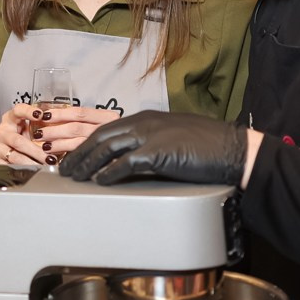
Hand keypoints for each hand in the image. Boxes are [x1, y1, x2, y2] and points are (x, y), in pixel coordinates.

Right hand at [0, 102, 44, 166]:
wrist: (0, 151)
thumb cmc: (18, 137)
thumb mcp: (27, 130)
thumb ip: (40, 129)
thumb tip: (60, 134)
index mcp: (10, 119)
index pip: (18, 111)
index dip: (29, 112)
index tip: (40, 115)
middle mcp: (1, 131)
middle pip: (18, 141)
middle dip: (36, 151)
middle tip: (49, 158)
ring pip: (15, 156)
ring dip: (31, 163)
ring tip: (44, 167)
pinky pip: (9, 167)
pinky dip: (23, 171)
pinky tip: (32, 172)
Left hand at [29, 103, 120, 162]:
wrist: (142, 151)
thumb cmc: (123, 139)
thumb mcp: (106, 126)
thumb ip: (88, 123)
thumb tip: (57, 120)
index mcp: (109, 117)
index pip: (80, 112)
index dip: (60, 113)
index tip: (44, 115)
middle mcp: (111, 129)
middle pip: (76, 126)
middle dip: (54, 130)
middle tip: (39, 134)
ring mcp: (111, 144)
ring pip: (78, 142)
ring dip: (58, 144)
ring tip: (44, 147)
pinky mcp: (111, 160)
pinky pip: (84, 158)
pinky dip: (68, 158)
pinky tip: (59, 160)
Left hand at [60, 110, 248, 185]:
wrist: (234, 149)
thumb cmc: (209, 146)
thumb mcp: (174, 137)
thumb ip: (152, 142)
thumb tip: (133, 158)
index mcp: (147, 118)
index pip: (108, 129)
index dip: (88, 144)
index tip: (76, 156)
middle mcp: (144, 123)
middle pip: (101, 137)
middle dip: (80, 154)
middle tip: (65, 169)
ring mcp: (150, 136)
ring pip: (107, 148)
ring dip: (87, 164)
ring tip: (75, 177)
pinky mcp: (157, 152)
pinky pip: (124, 163)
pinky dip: (108, 173)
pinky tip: (100, 181)